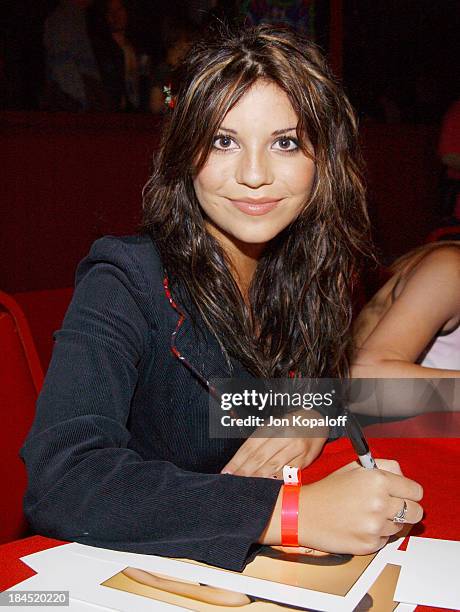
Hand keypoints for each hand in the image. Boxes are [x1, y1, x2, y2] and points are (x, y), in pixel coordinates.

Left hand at [220, 409, 327, 477]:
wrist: (316, 421)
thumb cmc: (289, 425)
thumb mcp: (272, 426)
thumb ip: (258, 442)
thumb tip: (241, 461)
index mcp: (272, 426)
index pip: (250, 446)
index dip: (238, 460)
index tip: (227, 472)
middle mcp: (284, 436)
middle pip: (260, 457)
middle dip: (244, 471)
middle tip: (233, 481)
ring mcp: (296, 448)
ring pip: (273, 466)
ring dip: (258, 477)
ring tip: (246, 485)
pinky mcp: (305, 459)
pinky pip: (288, 472)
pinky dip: (276, 479)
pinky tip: (267, 485)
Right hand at [298, 459, 423, 554]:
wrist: (304, 514)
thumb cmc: (328, 489)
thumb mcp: (355, 467)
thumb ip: (384, 466)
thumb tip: (403, 476)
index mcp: (377, 480)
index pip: (416, 491)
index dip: (410, 492)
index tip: (404, 494)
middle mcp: (380, 503)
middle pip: (416, 512)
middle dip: (408, 509)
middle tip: (393, 506)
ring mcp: (375, 526)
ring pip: (402, 527)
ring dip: (390, 522)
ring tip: (369, 514)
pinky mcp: (370, 545)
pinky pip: (386, 540)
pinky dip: (377, 535)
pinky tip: (361, 525)